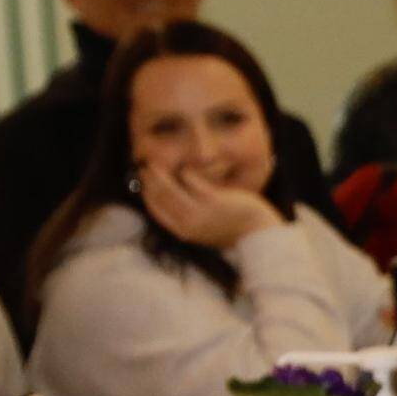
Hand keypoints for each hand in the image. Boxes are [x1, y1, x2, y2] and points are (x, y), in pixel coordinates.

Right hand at [139, 161, 272, 253]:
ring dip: (160, 174)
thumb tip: (165, 196)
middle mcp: (188, 224)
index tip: (142, 181)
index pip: (155, 211)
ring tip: (155, 164)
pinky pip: (192, 181)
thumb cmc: (227, 225)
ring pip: (171, 189)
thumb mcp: (201, 226)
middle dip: (148, 181)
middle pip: (159, 198)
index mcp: (183, 232)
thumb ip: (183, 215)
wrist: (254, 230)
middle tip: (144, 167)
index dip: (146, 194)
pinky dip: (186, 173)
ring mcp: (200, 213)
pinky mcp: (214, 200)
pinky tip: (185, 169)